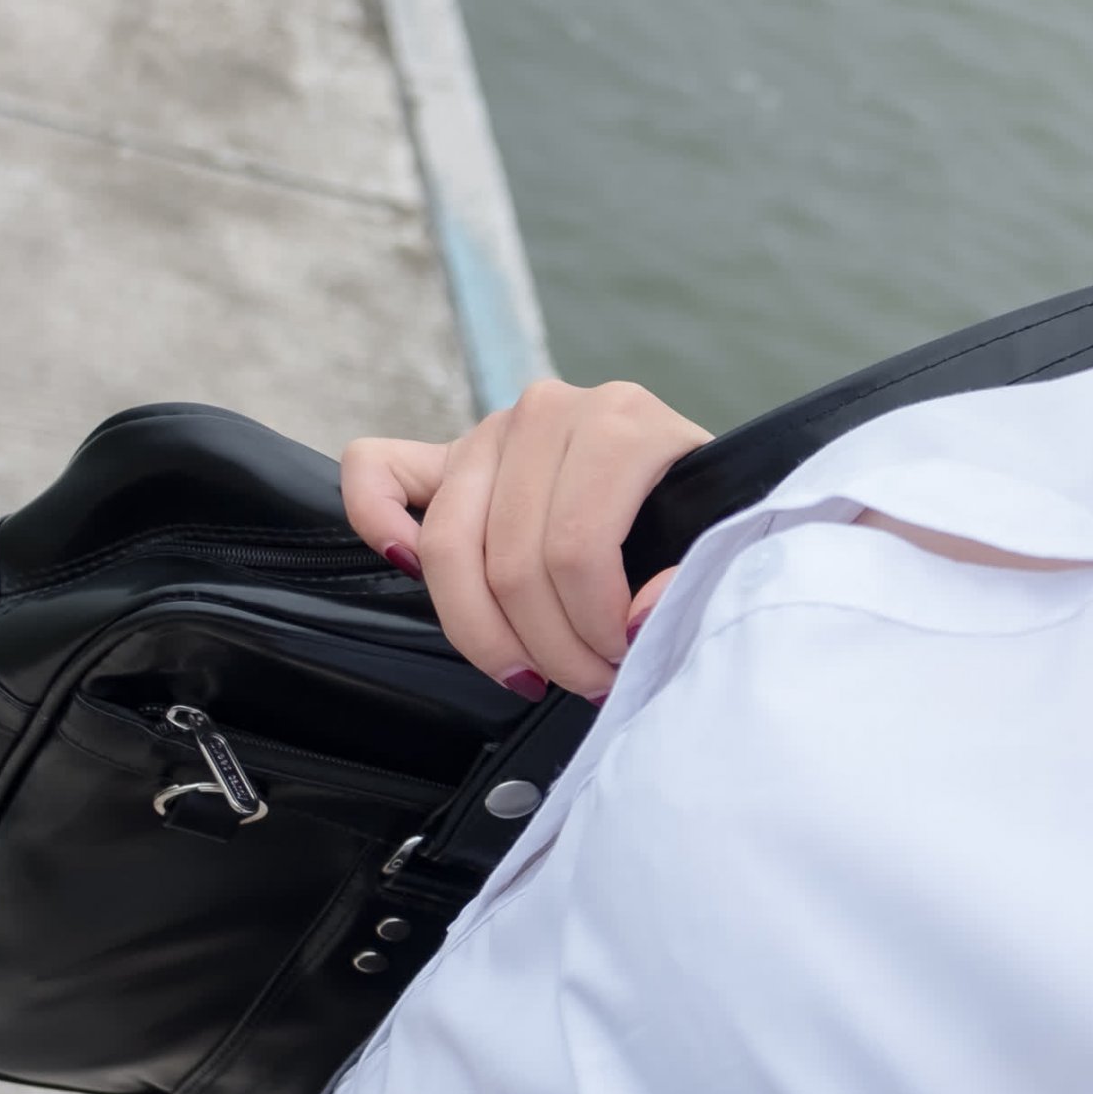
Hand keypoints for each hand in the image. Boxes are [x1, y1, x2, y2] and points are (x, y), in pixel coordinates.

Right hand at [341, 379, 712, 700]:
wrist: (694, 486)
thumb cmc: (697, 520)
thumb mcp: (717, 541)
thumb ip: (690, 578)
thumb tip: (637, 618)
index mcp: (620, 421)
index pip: (576, 548)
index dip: (595, 627)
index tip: (623, 660)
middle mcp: (547, 413)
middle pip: (509, 561)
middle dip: (549, 647)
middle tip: (588, 680)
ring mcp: (491, 431)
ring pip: (445, 547)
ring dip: (483, 632)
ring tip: (531, 668)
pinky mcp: (448, 453)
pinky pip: (375, 470)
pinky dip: (378, 522)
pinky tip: (408, 569)